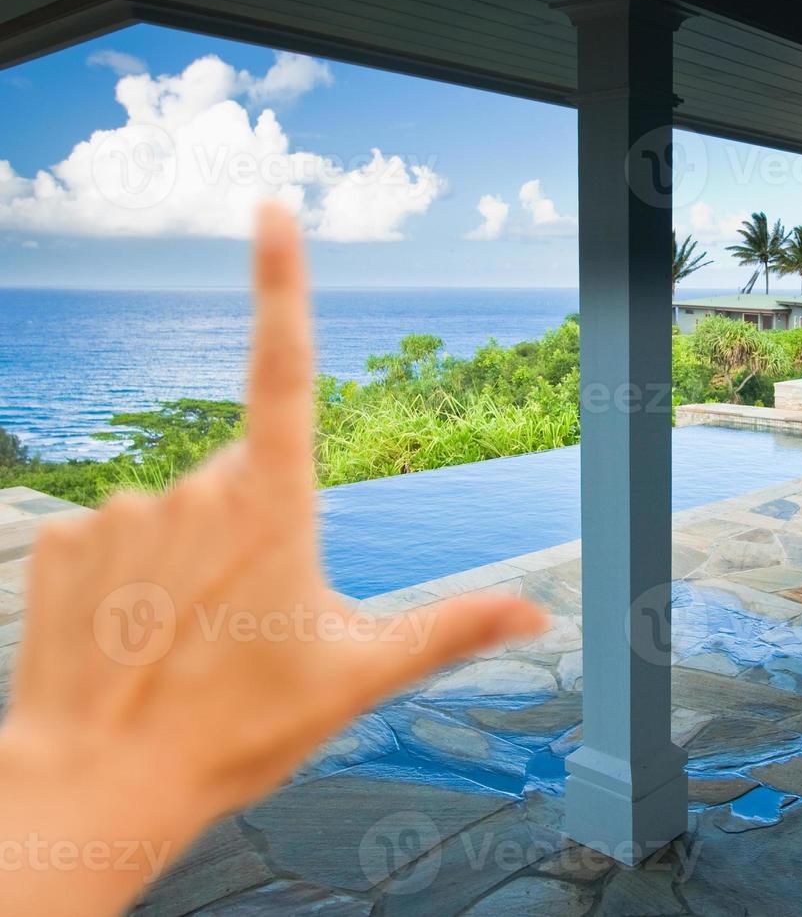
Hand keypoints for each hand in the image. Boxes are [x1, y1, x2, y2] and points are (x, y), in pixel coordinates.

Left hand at [0, 205, 547, 915]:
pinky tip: (133, 638)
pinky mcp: (62, 543)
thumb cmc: (237, 731)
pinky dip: (131, 577)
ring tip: (190, 643)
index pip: (283, 367)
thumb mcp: (359, 676)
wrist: (95, 789)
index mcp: (271, 505)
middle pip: (244, 478)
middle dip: (257, 531)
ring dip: (193, 559)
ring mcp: (119, 513)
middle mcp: (191, 490)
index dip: (282, 280)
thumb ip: (453, 627)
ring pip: (179, 511)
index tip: (272, 209)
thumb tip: (542, 614)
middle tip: (253, 624)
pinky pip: (114, 536)